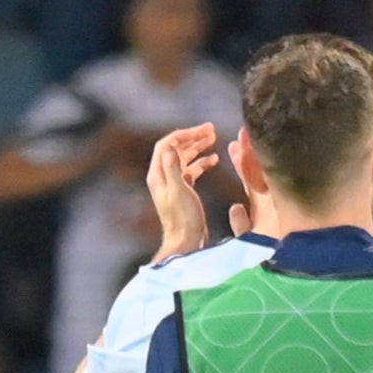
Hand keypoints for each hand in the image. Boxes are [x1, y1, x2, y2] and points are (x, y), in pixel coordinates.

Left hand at [142, 122, 225, 259]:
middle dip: (192, 137)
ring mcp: (173, 184)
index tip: (203, 130)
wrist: (186, 242)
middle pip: (176, 149)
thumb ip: (173, 168)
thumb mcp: (179, 191)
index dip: (184, 134)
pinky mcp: (183, 191)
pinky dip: (201, 163)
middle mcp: (163, 177)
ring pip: (184, 159)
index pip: (167, 145)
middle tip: (211, 130)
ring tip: (214, 139)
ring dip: (198, 148)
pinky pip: (191, 171)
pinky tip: (214, 160)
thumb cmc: (184, 219)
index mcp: (158, 175)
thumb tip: (170, 145)